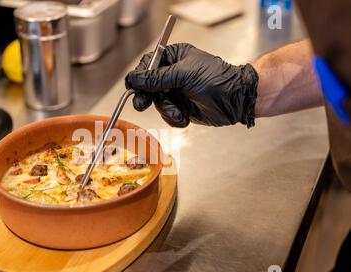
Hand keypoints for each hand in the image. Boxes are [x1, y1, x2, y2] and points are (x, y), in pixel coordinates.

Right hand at [125, 43, 258, 127]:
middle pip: (147, 85)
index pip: (148, 64)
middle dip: (146, 96)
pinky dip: (174, 118)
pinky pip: (166, 114)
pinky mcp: (180, 107)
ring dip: (166, 110)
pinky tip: (185, 117)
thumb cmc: (216, 79)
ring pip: (156, 102)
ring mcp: (176, 91)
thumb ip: (156, 78)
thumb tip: (134, 79)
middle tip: (141, 104)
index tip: (132, 86)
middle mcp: (172, 74)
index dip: (139, 76)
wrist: (235, 100)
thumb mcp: (183, 75)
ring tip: (178, 112)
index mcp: (174, 57)